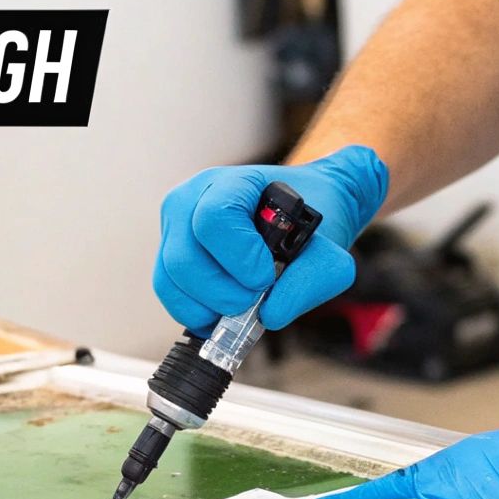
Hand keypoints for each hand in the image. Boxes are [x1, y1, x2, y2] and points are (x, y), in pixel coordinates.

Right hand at [154, 145, 388, 332]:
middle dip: (222, 293)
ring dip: (209, 307)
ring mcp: (174, 230)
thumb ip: (310, 281)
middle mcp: (191, 201)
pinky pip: (170, 295)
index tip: (266, 277)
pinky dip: (197, 314)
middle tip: (254, 301)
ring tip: (242, 306)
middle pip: (184, 258)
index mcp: (231, 184)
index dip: (239, 257)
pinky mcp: (169, 258)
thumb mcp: (329, 252)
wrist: (302, 220)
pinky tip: (224, 314)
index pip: (215, 218)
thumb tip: (271, 314)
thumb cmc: (310, 228)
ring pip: (170, 281)